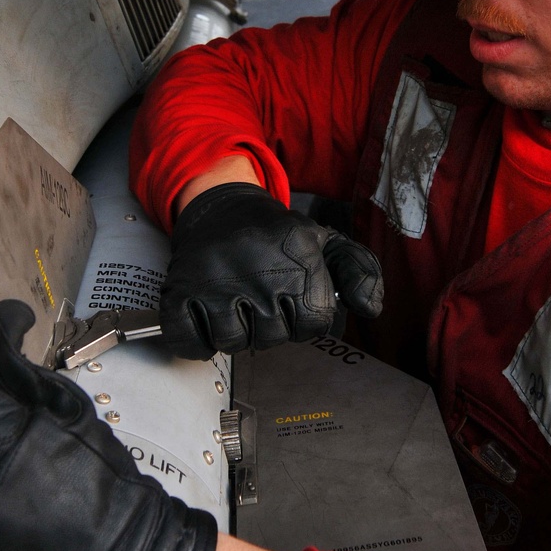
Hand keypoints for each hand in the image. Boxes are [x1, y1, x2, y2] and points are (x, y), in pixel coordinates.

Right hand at [160, 183, 382, 359]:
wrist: (222, 208)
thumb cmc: (277, 236)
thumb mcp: (327, 242)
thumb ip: (360, 272)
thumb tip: (370, 310)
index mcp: (300, 255)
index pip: (314, 324)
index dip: (304, 320)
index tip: (293, 301)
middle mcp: (259, 268)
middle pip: (273, 337)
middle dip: (270, 326)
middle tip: (260, 300)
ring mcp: (217, 280)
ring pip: (233, 342)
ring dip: (235, 332)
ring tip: (236, 306)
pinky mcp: (181, 289)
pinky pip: (190, 340)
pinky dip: (197, 341)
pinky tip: (207, 320)